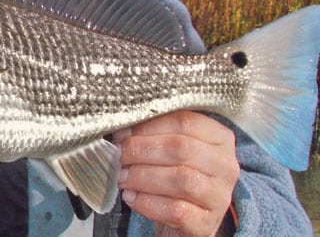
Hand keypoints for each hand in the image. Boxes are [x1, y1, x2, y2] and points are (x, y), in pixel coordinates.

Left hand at [114, 110, 239, 236]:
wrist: (185, 217)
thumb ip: (152, 136)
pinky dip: (147, 202)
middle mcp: (226, 165)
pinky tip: (131, 197)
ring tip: (122, 177)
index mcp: (219, 137)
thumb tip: (122, 133)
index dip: (148, 127)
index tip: (122, 135)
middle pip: (181, 148)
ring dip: (142, 177)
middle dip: (141, 150)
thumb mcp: (169, 149)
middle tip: (118, 157)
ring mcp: (220, 196)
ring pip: (181, 180)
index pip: (185, 121)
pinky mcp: (207, 223)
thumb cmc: (174, 174)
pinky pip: (177, 210)